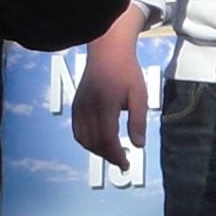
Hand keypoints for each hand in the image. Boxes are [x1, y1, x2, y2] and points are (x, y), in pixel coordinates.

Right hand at [70, 6, 150, 167]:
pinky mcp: (76, 105)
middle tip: (122, 162)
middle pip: (94, 142)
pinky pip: (77, 130)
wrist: (107, 50)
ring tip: (112, 153)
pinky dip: (87, 141)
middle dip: (108, 156)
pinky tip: (99, 142)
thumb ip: (138, 121)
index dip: (116, 156)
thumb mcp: (139, 94)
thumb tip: (138, 145)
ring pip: (83, 139)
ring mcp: (79, 107)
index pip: (107, 139)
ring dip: (97, 151)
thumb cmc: (126, 71)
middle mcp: (88, 108)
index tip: (126, 165)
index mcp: (104, 106)